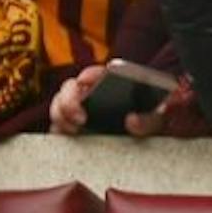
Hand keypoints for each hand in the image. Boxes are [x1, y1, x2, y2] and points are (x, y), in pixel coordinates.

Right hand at [49, 64, 170, 137]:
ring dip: (61, 117)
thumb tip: (131, 120)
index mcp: (109, 83)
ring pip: (58, 107)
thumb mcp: (156, 120)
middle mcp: (88, 93)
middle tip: (81, 117)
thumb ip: (149, 120)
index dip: (89, 75)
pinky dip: (59, 131)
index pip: (94, 73)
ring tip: (75, 130)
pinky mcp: (69, 127)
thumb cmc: (147, 122)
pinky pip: (56, 126)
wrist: (139, 139)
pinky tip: (71, 137)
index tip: (85, 81)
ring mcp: (76, 109)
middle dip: (69, 100)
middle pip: (68, 88)